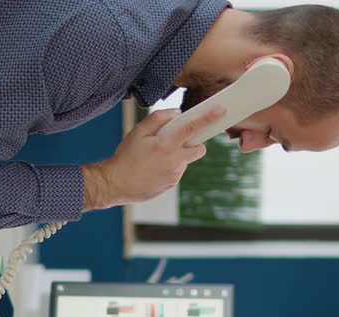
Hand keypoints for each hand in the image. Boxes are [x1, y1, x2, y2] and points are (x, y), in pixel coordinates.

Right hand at [82, 105, 225, 208]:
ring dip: (177, 155)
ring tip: (155, 157)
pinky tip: (153, 168)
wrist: (115, 184)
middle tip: (177, 140)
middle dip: (195, 142)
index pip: (192, 127)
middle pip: (199, 148)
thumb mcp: (138, 132)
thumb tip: (177, 113)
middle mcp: (175, 160)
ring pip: (185, 160)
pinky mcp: (171, 184)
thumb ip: (159, 118)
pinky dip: (170, 166)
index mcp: (166, 144)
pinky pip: (177, 171)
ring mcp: (175, 174)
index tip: (222, 109)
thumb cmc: (125, 156)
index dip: (209, 117)